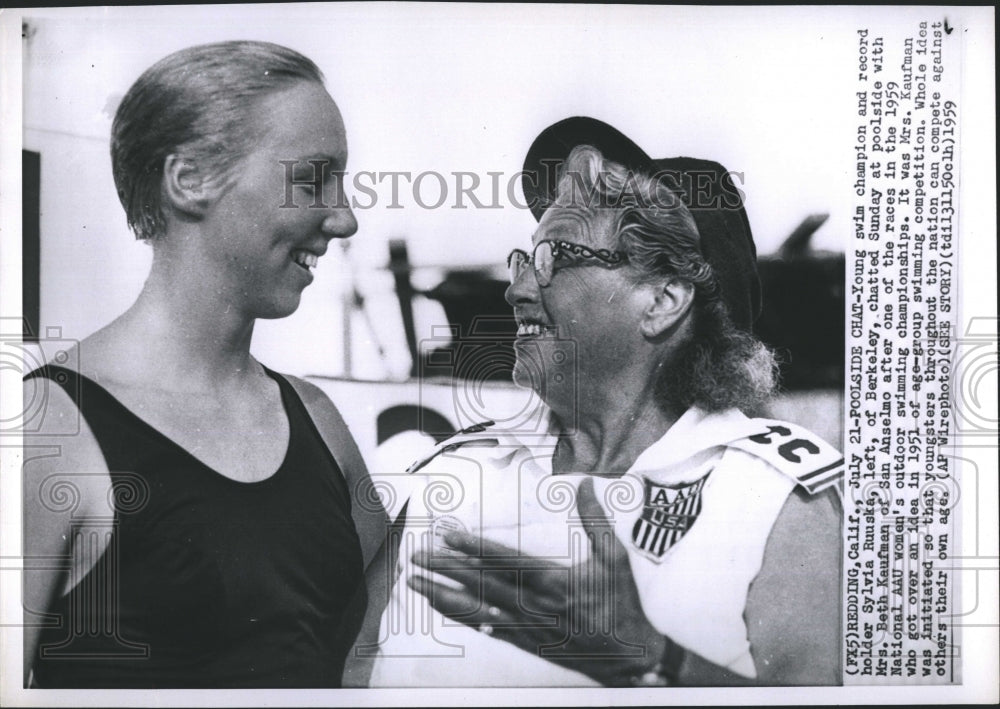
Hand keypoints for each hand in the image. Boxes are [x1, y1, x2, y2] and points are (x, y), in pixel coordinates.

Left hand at [408, 476, 681, 685]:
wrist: (632, 656)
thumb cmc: (623, 605)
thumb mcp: (615, 559)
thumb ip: (596, 521)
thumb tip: (586, 485)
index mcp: (553, 582)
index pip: (505, 561)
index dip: (474, 547)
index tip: (450, 536)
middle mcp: (534, 606)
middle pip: (481, 585)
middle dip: (446, 570)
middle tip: (417, 557)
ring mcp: (527, 627)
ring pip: (478, 610)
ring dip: (444, 596)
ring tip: (417, 584)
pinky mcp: (528, 641)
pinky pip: (489, 629)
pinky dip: (465, 618)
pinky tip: (445, 610)